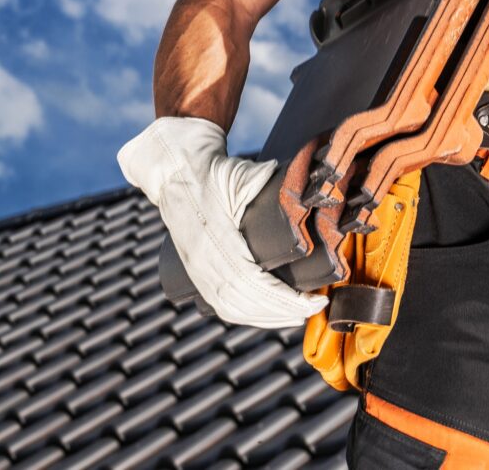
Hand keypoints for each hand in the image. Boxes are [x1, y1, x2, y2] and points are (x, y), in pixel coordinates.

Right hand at [117, 116, 327, 327]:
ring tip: (297, 314)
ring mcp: (195, 269)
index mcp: (212, 237)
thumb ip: (266, 182)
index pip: (250, 281)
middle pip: (243, 302)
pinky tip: (269, 315)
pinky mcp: (195, 273)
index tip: (311, 299)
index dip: (282, 297)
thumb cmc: (209, 172)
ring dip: (267, 317)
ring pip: (231, 308)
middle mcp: (200, 259)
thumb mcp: (239, 173)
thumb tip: (300, 191)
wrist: (175, 172)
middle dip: (281, 311)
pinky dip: (248, 315)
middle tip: (313, 308)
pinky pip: (221, 305)